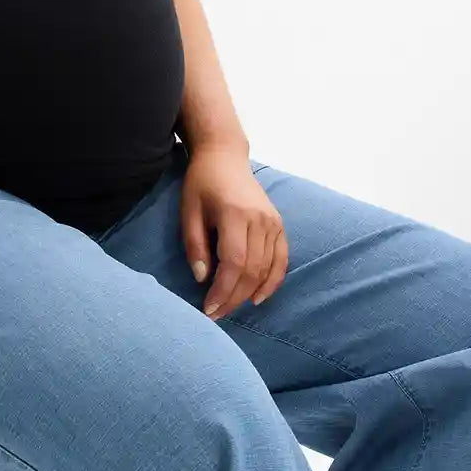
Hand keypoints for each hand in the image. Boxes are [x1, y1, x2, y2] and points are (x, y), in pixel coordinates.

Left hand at [180, 143, 287, 320]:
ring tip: (230, 308)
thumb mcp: (188, 211)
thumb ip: (194, 245)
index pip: (234, 262)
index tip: (208, 309)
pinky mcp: (279, 225)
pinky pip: (282, 260)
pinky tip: (258, 298)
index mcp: (235, 214)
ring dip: (249, 294)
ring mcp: (273, 222)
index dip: (222, 290)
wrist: (224, 157)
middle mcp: (259, 220)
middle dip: (233, 297)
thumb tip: (202, 279)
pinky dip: (272, 282)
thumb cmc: (201, 183)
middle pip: (252, 270)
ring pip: (267, 268)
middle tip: (215, 314)